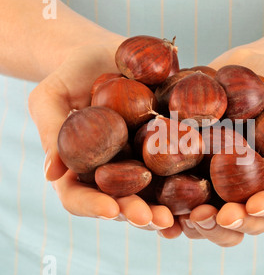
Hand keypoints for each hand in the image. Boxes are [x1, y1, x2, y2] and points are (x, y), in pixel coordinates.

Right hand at [28, 38, 180, 237]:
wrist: (105, 55)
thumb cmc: (70, 74)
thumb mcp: (51, 96)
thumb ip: (51, 131)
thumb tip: (52, 173)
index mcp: (80, 168)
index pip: (79, 197)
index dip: (92, 207)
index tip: (110, 209)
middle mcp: (112, 171)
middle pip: (120, 202)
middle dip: (137, 214)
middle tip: (154, 219)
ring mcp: (140, 162)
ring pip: (150, 194)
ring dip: (164, 208)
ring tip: (177, 215)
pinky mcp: (165, 147)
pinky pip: (177, 168)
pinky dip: (188, 184)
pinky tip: (202, 194)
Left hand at [178, 44, 263, 246]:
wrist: (263, 65)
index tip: (253, 205)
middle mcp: (255, 187)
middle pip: (247, 220)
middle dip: (230, 224)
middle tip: (213, 217)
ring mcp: (225, 179)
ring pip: (215, 216)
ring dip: (202, 224)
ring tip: (188, 216)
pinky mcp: (200, 164)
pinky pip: (186, 190)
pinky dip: (175, 205)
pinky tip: (162, 207)